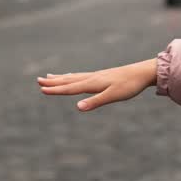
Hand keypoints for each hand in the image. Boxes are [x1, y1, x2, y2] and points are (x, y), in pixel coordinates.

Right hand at [37, 59, 157, 111]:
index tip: (42, 89)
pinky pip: (82, 76)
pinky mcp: (102, 76)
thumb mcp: (113, 96)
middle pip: (68, 81)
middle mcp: (92, 78)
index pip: (70, 88)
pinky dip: (72, 77)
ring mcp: (96, 76)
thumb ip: (95, 102)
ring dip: (60, 78)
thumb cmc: (129, 86)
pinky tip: (72, 77)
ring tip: (49, 76)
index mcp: (93, 83)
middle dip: (53, 82)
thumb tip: (78, 107)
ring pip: (74, 77)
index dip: (56, 90)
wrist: (142, 72)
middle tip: (38, 80)